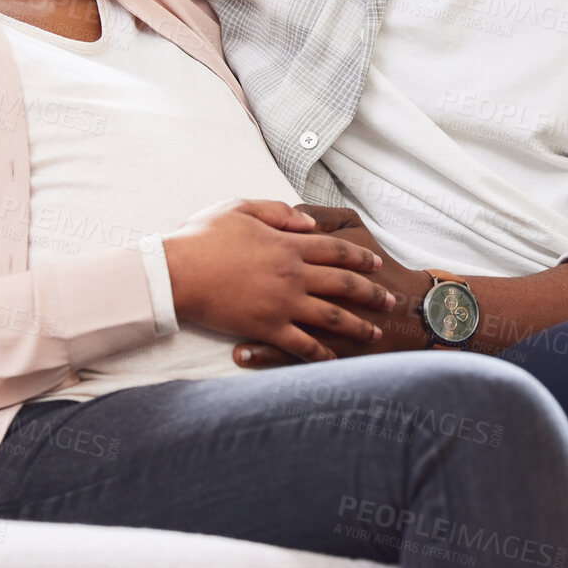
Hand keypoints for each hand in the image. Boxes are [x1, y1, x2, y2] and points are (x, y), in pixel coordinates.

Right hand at [165, 198, 399, 364]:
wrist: (176, 272)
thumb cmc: (203, 236)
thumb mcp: (242, 208)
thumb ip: (280, 212)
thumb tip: (309, 222)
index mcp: (288, 245)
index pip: (335, 250)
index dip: (360, 257)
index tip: (376, 264)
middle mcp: (293, 275)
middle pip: (343, 283)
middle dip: (371, 293)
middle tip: (391, 301)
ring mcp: (282, 303)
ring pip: (331, 316)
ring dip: (356, 325)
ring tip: (373, 332)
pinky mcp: (266, 328)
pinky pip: (301, 344)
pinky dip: (320, 354)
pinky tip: (333, 359)